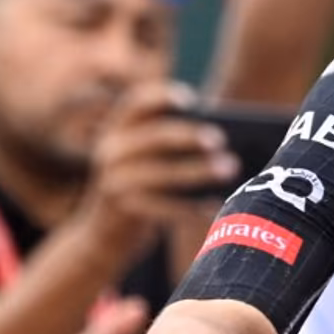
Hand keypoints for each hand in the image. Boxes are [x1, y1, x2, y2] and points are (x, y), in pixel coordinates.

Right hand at [77, 82, 238, 265]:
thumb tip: (224, 141)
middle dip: (188, 136)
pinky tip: (214, 207)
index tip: (190, 99)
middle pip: (154, 137)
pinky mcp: (122, 210)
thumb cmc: (142, 189)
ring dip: (198, 170)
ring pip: (161, 173)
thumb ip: (171, 146)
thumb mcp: (146, 161)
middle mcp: (111, 150)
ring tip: (229, 168)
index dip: (160, 97)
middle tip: (220, 140)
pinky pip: (162, 207)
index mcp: (118, 130)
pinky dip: (191, 208)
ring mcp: (113, 181)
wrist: (104, 235)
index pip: (136, 104)